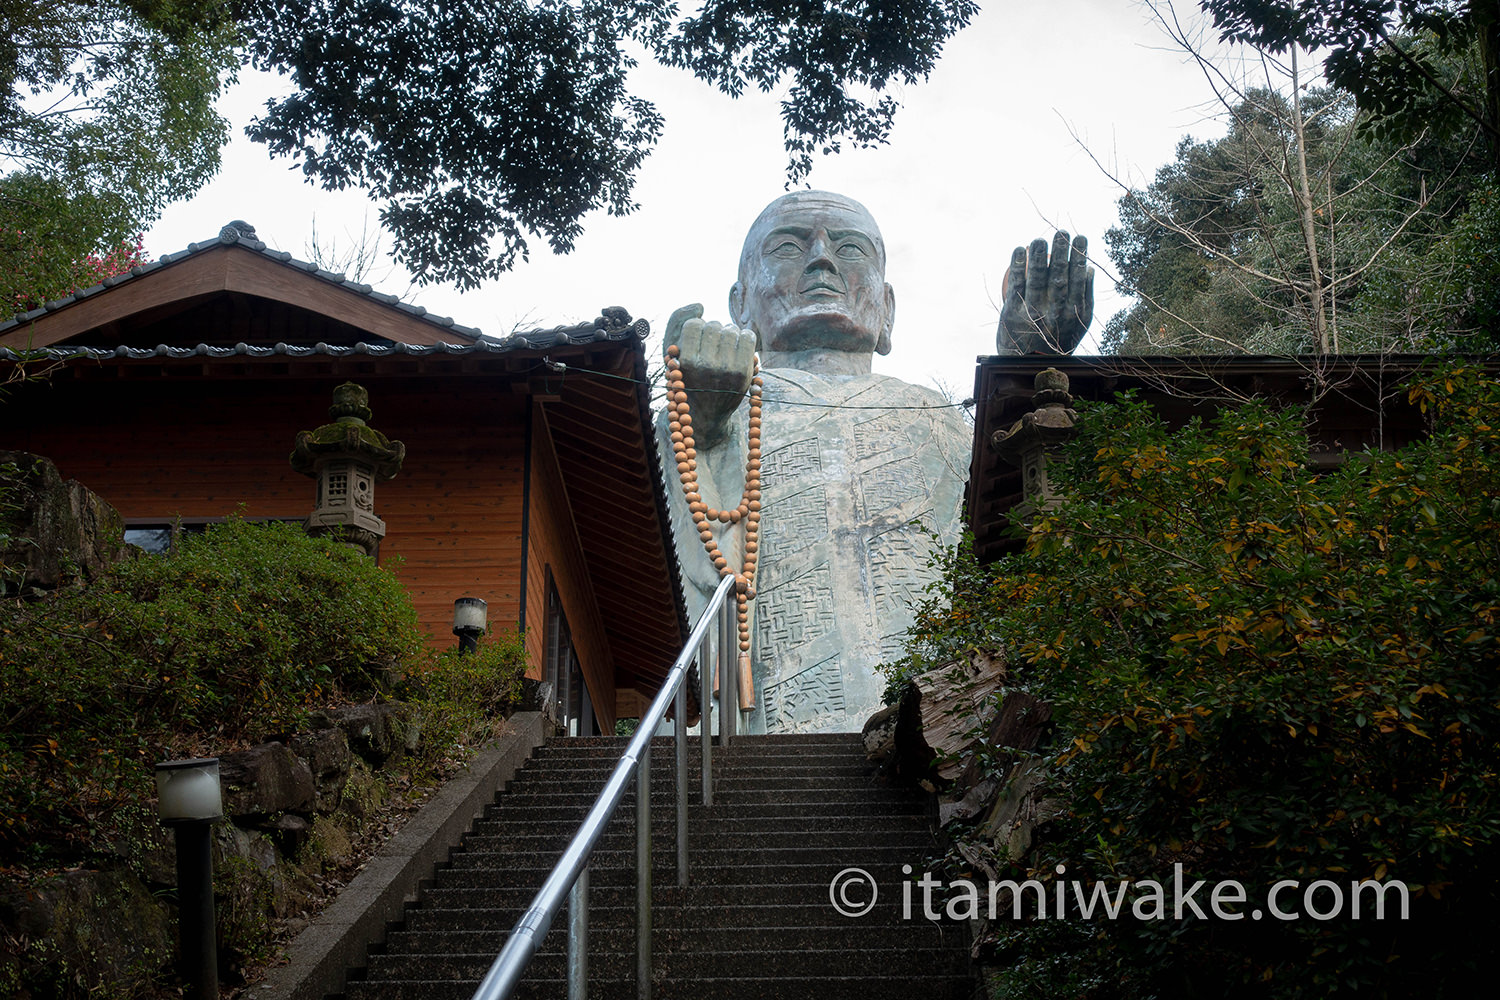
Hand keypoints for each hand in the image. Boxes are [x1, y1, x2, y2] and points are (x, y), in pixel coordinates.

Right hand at [665, 304, 755, 445]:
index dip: (696, 328)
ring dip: (729, 333)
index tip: (697, 341)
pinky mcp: (744, 373)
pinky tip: (738, 346)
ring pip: (731, 329)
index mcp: (685, 361)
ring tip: (725, 347)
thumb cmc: (687, 378)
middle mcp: (706, 366)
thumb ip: (677, 321)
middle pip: (714, 325)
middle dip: (713, 331)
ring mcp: (727, 370)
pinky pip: (748, 336)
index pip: (695, 324)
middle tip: (712, 346)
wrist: (705, 414)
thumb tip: (701, 305)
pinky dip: (744, 337)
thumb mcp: (672, 352)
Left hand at [997, 232, 1093, 354]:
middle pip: (1058, 275)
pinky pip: (1016, 285)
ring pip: (1037, 278)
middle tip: (1061, 233)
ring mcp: (1033, 312)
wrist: (1029, 363)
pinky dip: (1018, 266)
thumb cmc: (1059, 338)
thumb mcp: (1079, 323)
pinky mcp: (1012, 313)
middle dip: (1061, 251)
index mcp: (1074, 312)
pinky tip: (1020, 249)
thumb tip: (1089, 268)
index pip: (1078, 278)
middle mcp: (1054, 313)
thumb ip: (1086, 296)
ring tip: (1040, 239)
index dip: (1079, 256)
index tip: (1080, 237)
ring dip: (1038, 255)